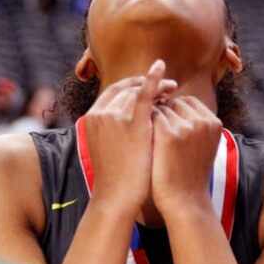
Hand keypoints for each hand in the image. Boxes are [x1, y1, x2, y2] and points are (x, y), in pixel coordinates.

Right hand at [82, 60, 175, 211]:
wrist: (117, 196)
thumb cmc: (116, 176)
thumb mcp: (105, 146)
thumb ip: (111, 128)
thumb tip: (127, 117)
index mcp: (90, 118)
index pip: (112, 93)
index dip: (131, 86)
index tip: (147, 86)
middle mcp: (99, 113)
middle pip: (124, 89)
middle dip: (144, 83)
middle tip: (166, 85)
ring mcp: (114, 116)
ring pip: (136, 91)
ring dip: (155, 85)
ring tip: (172, 88)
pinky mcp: (132, 122)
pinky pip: (144, 94)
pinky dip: (153, 79)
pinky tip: (161, 68)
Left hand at [151, 96, 222, 216]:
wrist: (183, 201)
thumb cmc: (187, 173)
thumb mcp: (200, 144)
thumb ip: (193, 123)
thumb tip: (171, 101)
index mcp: (213, 122)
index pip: (187, 101)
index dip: (172, 110)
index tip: (162, 123)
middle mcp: (203, 121)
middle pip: (173, 103)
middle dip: (161, 113)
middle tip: (151, 130)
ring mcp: (187, 127)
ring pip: (160, 109)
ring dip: (150, 119)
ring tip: (144, 136)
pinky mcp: (169, 135)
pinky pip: (149, 118)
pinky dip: (142, 125)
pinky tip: (138, 138)